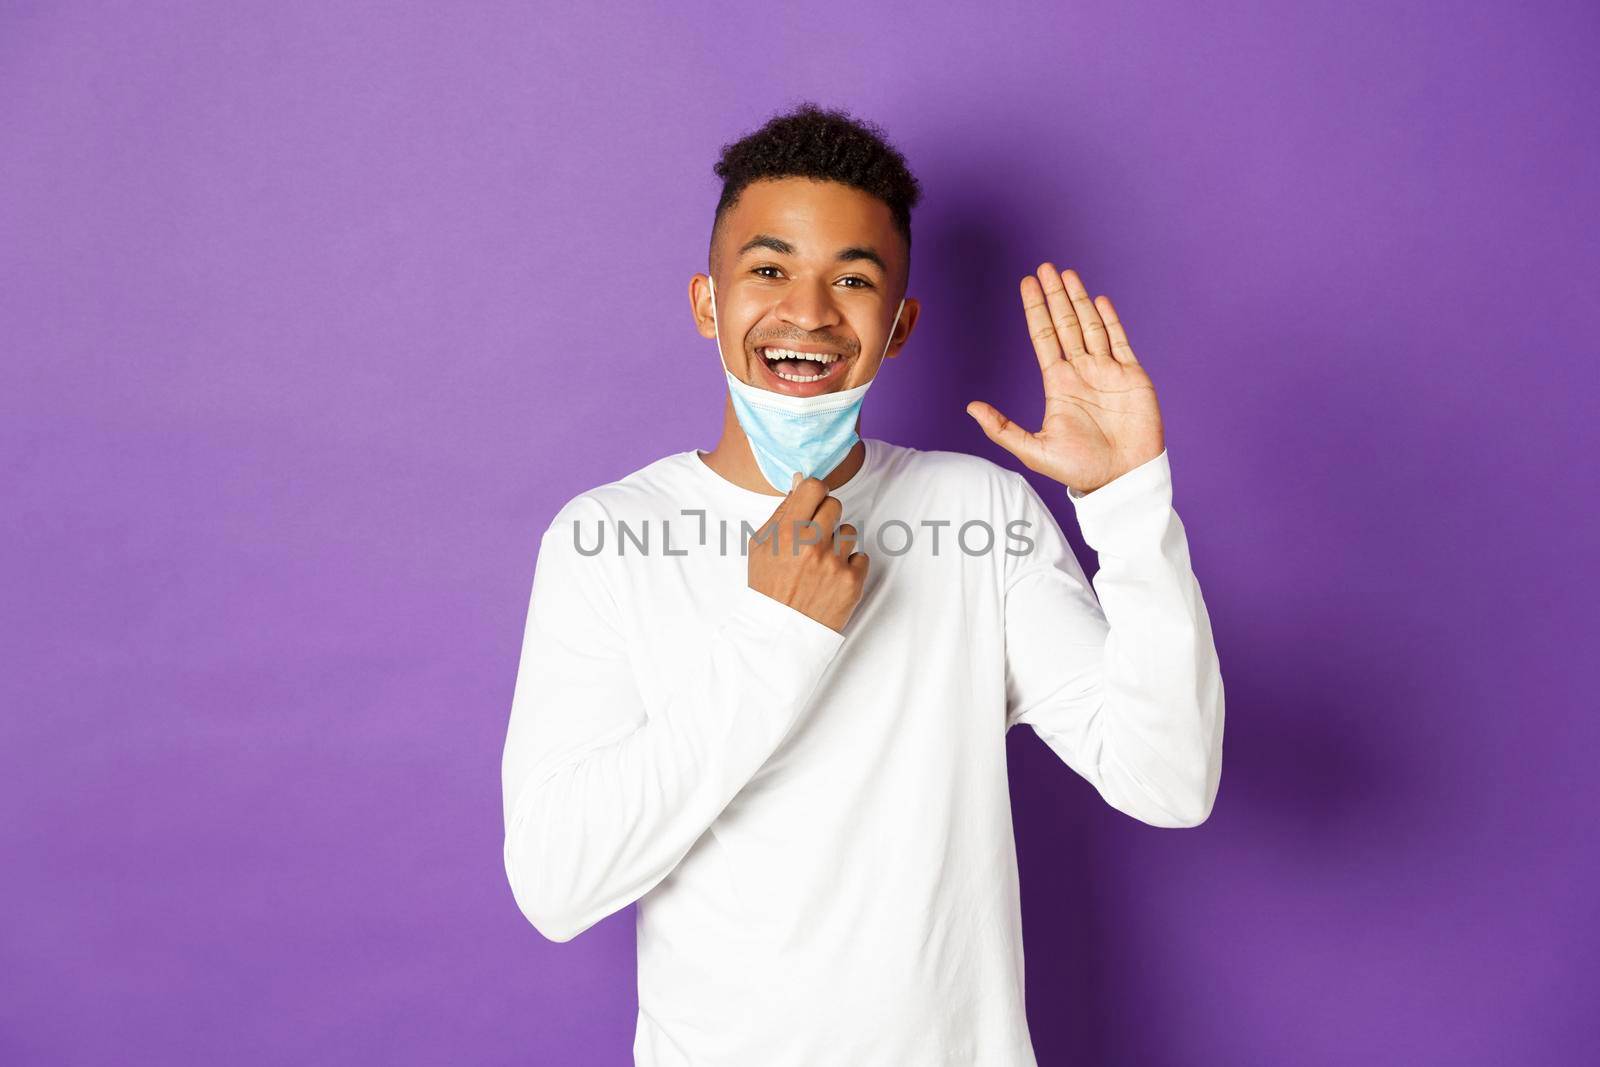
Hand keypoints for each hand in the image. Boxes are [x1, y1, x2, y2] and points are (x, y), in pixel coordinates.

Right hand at [747, 473, 868, 633]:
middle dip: (826, 516)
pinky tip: (832, 577)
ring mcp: (835, 563)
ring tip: (822, 561)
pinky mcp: (852, 581)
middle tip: (815, 535)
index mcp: (787, 533)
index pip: (814, 487)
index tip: (812, 501)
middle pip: (835, 505)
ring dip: (838, 542)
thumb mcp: (760, 547)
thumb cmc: (768, 587)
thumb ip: (781, 512)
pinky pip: (861, 556)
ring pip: (849, 531)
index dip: (814, 492)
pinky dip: (849, 565)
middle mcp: (812, 545)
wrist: (781, 632)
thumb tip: (800, 482)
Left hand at [966, 264, 1164, 492]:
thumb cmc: (1080, 470)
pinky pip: (1120, 340)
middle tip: (1045, 267)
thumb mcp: (1033, 450)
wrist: (1122, 479)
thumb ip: (1002, 428)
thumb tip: (970, 408)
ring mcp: (1107, 372)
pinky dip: (1110, 319)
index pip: (1043, 337)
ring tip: (1067, 274)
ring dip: (1079, 299)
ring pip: (1090, 325)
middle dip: (1055, 295)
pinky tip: (1099, 300)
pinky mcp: (1133, 376)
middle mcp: (1082, 372)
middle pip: (1065, 323)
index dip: (1035, 310)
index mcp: (1058, 384)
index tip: (1026, 284)